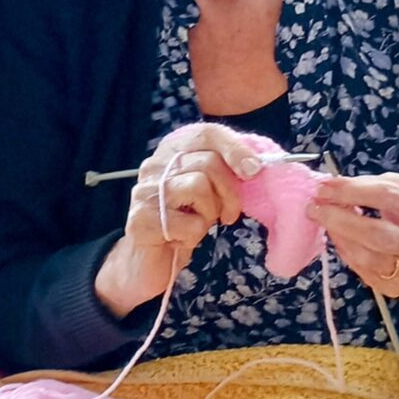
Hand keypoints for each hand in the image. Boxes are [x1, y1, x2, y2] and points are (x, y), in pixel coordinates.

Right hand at [94, 123, 262, 316]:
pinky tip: (181, 240)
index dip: (234, 148)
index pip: (206, 134)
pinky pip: (189, 222)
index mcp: (171, 153)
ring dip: (209, 213)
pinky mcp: (142, 219)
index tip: (254, 170)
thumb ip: (224, 173)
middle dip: (229, 192)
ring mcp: (145, 191)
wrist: (148, 264)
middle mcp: (154, 166)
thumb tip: (255, 165)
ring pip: (199, 186)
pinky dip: (194, 236)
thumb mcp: (207, 194)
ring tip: (199, 225)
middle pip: (208, 162)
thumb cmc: (184, 224)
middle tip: (227, 215)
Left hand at [307, 172, 398, 297]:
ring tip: (323, 219)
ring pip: (367, 257)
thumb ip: (381, 184)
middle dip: (339, 219)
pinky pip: (363, 270)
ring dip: (338, 236)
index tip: (325, 186)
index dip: (352, 190)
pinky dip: (346, 251)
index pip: (388, 197)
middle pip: (376, 234)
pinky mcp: (397, 288)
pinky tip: (338, 236)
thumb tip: (339, 185)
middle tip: (313, 207)